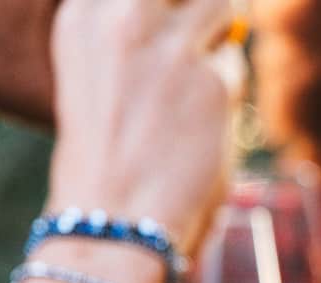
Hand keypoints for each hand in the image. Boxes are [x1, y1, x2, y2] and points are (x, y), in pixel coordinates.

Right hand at [45, 0, 241, 253]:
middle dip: (203, 6)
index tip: (175, 23)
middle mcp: (123, 16)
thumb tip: (209, 14)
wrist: (109, 222)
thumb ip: (141, 32)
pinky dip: (227, 91)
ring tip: (197, 81)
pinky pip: (235, 64)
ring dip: (221, 36)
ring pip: (223, 4)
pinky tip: (199, 124)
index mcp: (85, 11)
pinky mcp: (212, 82)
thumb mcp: (104, 70)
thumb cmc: (108, 153)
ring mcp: (169, 47)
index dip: (171, 5)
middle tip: (197, 42)